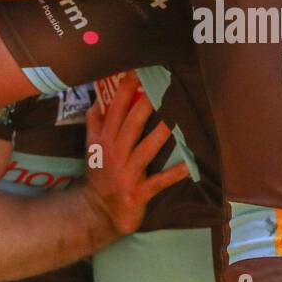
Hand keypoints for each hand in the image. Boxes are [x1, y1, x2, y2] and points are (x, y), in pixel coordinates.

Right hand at [83, 74, 189, 235]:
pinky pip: (159, 181)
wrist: (96, 211)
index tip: (136, 70)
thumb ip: (94, 123)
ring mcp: (127, 173)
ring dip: (160, 134)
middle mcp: (115, 153)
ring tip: (176, 117)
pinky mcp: (138, 192)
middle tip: (159, 85)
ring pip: (145, 149)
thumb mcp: (92, 147)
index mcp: (104, 140)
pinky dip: (173, 174)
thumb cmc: (99, 174)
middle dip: (144, 105)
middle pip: (130, 124)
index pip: (114, 110)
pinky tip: (189, 165)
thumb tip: (99, 98)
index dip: (124, 90)